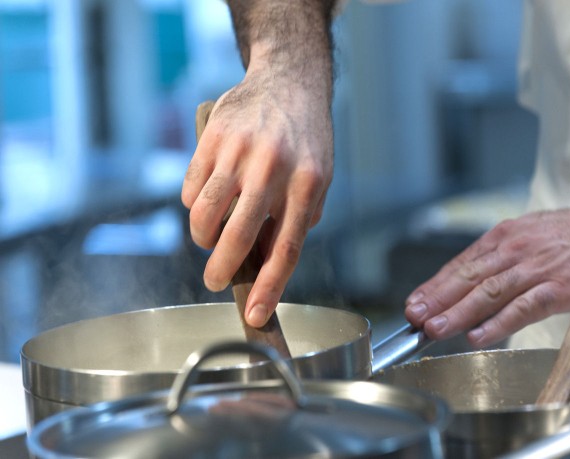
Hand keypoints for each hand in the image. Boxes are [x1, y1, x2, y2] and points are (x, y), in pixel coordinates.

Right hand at [181, 70, 332, 326]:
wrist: (288, 81)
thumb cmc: (306, 140)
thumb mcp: (318, 180)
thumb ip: (295, 220)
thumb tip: (265, 264)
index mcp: (307, 184)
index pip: (286, 249)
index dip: (269, 288)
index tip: (255, 316)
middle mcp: (272, 169)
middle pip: (238, 237)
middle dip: (221, 270)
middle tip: (215, 281)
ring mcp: (238, 151)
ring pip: (203, 215)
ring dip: (202, 238)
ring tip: (210, 237)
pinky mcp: (211, 138)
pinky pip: (189, 188)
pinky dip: (193, 205)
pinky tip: (207, 199)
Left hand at [404, 201, 569, 347]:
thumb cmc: (558, 237)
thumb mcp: (518, 236)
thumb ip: (490, 259)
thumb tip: (457, 281)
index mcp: (498, 239)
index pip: (458, 266)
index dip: (433, 287)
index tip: (414, 304)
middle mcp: (511, 252)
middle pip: (467, 278)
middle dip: (437, 300)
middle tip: (414, 317)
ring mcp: (534, 270)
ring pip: (489, 293)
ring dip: (458, 313)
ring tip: (435, 329)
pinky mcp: (557, 288)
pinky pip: (523, 308)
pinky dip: (498, 323)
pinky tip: (477, 336)